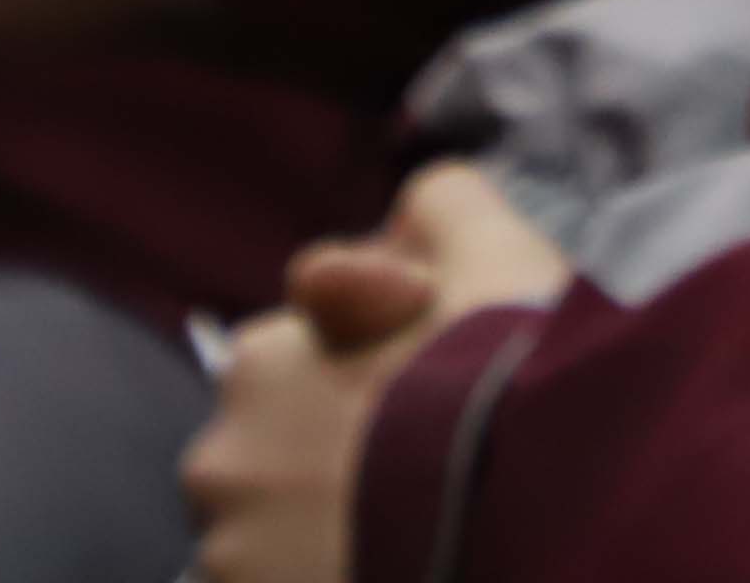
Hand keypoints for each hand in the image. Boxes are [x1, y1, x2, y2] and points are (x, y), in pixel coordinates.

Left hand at [176, 171, 572, 582]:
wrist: (529, 518)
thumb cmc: (501, 380)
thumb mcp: (490, 251)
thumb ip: (441, 204)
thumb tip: (408, 209)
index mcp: (258, 360)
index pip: (294, 364)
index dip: (371, 377)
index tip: (431, 404)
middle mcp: (220, 461)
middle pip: (277, 460)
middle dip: (332, 466)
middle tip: (426, 478)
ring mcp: (233, 562)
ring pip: (276, 543)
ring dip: (324, 540)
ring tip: (420, 535)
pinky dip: (326, 582)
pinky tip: (403, 570)